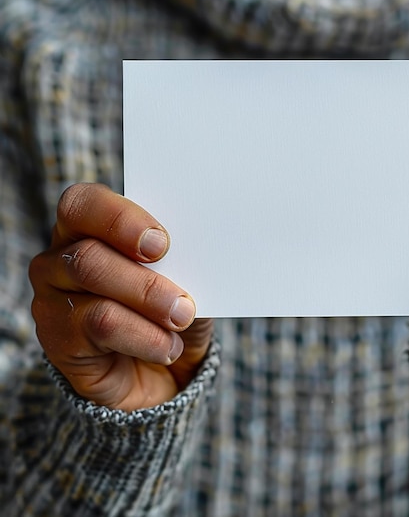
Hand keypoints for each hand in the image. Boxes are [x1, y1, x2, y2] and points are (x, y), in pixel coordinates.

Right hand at [29, 183, 212, 410]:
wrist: (164, 367)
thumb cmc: (170, 308)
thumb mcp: (182, 278)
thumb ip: (178, 259)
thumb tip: (194, 250)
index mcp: (89, 228)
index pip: (84, 204)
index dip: (120, 219)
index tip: (162, 243)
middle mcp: (60, 259)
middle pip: (87, 255)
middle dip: (145, 281)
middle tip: (183, 301)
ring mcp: (52, 300)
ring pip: (96, 295)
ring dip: (149, 307)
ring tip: (181, 321)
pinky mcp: (56, 339)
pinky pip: (100, 329)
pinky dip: (144, 338)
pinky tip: (167, 346)